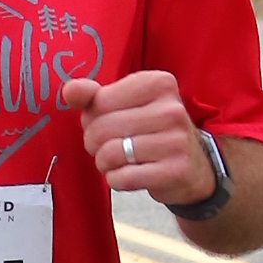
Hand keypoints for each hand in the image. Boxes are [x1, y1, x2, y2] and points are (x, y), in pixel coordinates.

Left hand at [62, 69, 210, 204]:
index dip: (92, 117)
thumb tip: (69, 91)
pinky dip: (116, 180)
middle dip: (94, 143)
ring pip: (110, 154)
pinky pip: (123, 178)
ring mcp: (176, 140)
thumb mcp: (127, 104)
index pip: (100, 101)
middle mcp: (171, 109)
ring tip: (117, 161)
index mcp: (158, 83)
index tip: (105, 123)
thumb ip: (94, 96)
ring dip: (104, 163)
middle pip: (102, 128)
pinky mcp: (175, 170)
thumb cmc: (152, 130)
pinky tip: (128, 174)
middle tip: (106, 146)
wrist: (193, 165)